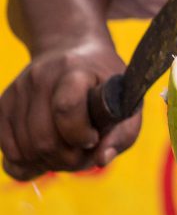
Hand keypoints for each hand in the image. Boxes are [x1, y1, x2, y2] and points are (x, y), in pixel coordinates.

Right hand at [0, 40, 141, 180]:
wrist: (73, 51)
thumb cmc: (106, 85)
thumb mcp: (127, 104)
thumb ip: (122, 133)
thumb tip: (101, 159)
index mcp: (76, 71)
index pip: (66, 108)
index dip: (80, 135)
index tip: (93, 139)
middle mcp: (41, 78)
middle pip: (43, 138)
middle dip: (67, 159)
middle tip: (82, 155)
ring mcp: (18, 91)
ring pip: (24, 149)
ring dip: (49, 163)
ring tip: (68, 154)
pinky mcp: (4, 105)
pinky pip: (8, 150)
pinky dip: (28, 162)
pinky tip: (47, 156)